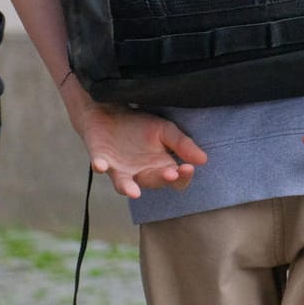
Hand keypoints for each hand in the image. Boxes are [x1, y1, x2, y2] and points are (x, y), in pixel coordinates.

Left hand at [77, 104, 206, 198]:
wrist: (112, 112)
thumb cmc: (140, 125)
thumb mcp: (166, 131)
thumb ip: (182, 145)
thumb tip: (203, 160)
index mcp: (158, 167)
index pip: (175, 180)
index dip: (182, 177)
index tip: (188, 168)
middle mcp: (139, 173)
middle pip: (153, 181)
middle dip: (162, 178)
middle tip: (172, 173)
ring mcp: (118, 168)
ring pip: (123, 184)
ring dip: (127, 188)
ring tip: (134, 193)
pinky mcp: (100, 158)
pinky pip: (100, 165)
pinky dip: (100, 166)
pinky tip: (101, 166)